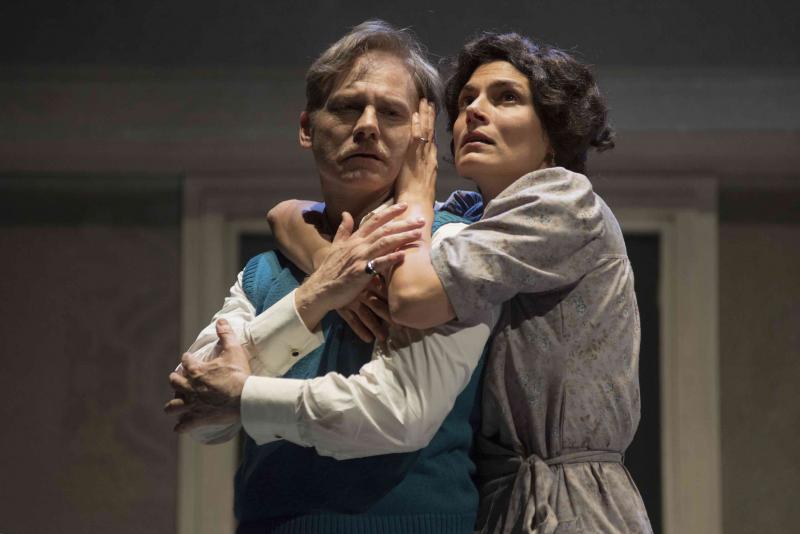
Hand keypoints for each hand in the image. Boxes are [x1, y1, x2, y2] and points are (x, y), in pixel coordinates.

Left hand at [165, 318, 250, 431]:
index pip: (186, 361)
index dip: (188, 359)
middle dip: (176, 380)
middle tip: (182, 380)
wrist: (244, 398)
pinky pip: (183, 426)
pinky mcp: (197, 418)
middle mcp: (190, 387)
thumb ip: (226, 334)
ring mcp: (192, 404)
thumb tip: (221, 320)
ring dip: (174, 405)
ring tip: (177, 404)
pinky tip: (181, 426)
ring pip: (172, 406)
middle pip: (174, 382)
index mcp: (197, 370)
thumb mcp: (233, 350)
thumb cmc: (239, 374)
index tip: (190, 359)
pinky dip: (181, 426)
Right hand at [294, 203, 424, 329]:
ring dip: (403, 237)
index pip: (374, 220)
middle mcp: (358, 245)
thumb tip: (346, 213)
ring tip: (418, 234)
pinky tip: (404, 255)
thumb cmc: (330, 270)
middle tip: (421, 220)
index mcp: (354, 239)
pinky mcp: (360, 272)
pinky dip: (391, 258)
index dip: (390, 212)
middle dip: (404, 223)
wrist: (320, 289)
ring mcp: (360, 258)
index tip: (405, 205)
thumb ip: (343, 230)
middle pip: (384, 229)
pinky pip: (378, 264)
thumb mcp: (336, 246)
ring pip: (384, 243)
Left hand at [396, 98, 436, 202]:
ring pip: (426, 131)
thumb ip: (423, 178)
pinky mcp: (414, 157)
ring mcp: (423, 156)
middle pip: (431, 133)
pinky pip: (416, 136)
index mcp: (432, 165)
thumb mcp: (424, 189)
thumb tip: (422, 176)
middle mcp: (430, 158)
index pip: (432, 143)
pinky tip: (415, 114)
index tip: (432, 120)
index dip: (432, 130)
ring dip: (425, 115)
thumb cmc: (418, 202)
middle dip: (431, 118)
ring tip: (424, 102)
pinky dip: (417, 125)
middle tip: (430, 104)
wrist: (418, 205)